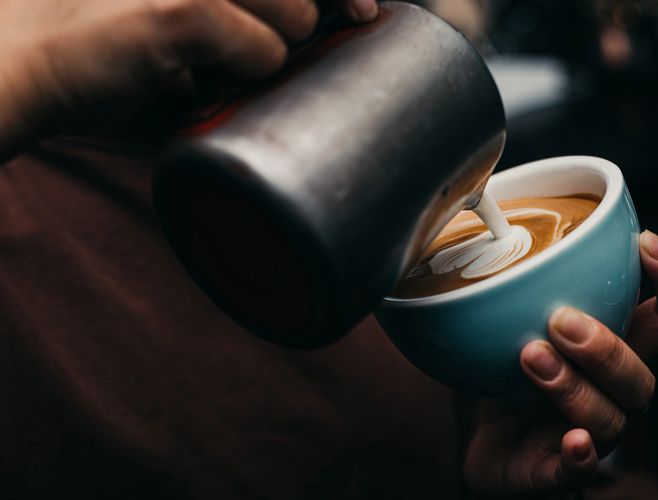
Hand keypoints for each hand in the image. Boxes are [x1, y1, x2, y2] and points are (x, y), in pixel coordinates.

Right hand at [0, 0, 377, 158]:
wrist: (17, 56)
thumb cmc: (99, 41)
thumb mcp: (175, 15)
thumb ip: (235, 14)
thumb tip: (312, 21)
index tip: (366, 8)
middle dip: (295, 25)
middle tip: (245, 48)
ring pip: (296, 18)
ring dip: (263, 53)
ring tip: (205, 63)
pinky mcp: (188, 9)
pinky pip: (265, 54)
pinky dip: (237, 76)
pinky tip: (186, 77)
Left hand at [464, 230, 657, 499]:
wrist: (494, 448)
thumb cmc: (514, 375)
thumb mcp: (521, 320)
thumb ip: (522, 281)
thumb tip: (486, 214)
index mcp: (618, 345)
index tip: (645, 242)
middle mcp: (616, 390)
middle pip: (642, 373)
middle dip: (608, 346)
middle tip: (560, 320)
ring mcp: (594, 433)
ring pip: (611, 417)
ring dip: (573, 386)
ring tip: (530, 357)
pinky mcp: (560, 470)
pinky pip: (581, 470)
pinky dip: (580, 457)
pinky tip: (571, 441)